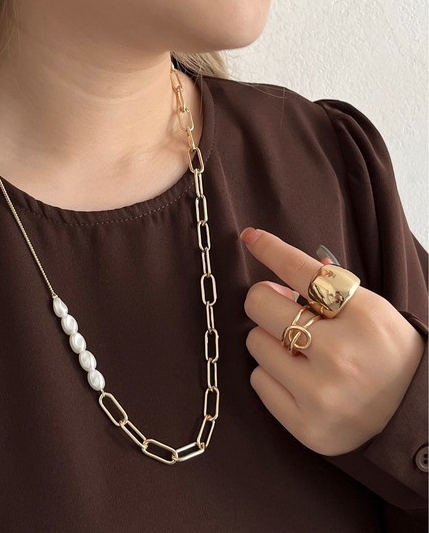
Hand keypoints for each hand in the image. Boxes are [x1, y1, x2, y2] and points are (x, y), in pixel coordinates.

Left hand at [240, 228, 424, 455]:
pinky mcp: (306, 426)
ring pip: (255, 344)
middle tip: (284, 309)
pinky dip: (273, 376)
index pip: (302, 271)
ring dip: (272, 342)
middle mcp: (342, 356)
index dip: (270, 250)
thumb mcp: (369, 308)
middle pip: (260, 306)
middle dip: (266, 302)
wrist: (413, 413)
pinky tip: (300, 380)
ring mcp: (322, 395)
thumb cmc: (383, 351)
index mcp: (365, 317)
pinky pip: (258, 382)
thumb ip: (326, 287)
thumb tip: (273, 275)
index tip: (250, 238)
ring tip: (302, 352)